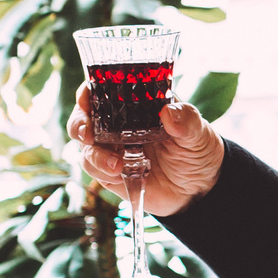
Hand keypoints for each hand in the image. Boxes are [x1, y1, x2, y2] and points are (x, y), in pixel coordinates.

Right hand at [67, 89, 225, 216]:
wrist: (198, 187)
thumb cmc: (196, 149)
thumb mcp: (197, 132)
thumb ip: (187, 120)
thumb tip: (170, 112)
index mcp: (135, 104)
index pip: (103, 89)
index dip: (89, 90)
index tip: (87, 95)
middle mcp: (117, 124)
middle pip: (83, 117)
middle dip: (79, 123)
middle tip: (88, 133)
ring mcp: (111, 148)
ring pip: (86, 147)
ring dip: (95, 155)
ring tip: (117, 166)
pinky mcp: (110, 172)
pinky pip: (95, 170)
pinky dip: (102, 171)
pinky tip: (120, 174)